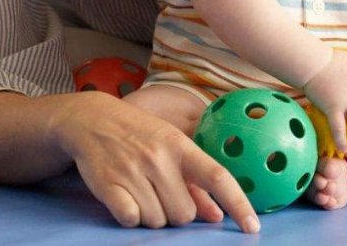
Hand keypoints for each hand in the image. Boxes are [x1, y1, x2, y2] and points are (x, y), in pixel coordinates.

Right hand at [50, 92, 259, 232]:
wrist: (93, 119)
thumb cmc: (140, 135)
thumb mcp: (171, 147)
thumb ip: (195, 183)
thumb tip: (217, 216)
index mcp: (181, 145)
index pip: (218, 177)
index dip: (239, 204)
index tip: (253, 227)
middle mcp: (159, 157)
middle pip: (185, 214)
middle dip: (176, 212)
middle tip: (161, 192)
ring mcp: (133, 170)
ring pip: (158, 221)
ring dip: (152, 215)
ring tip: (141, 190)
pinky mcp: (108, 184)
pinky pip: (131, 220)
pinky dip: (131, 216)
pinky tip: (125, 196)